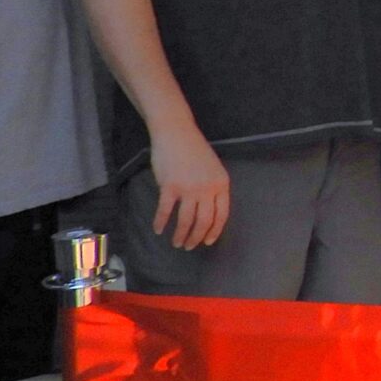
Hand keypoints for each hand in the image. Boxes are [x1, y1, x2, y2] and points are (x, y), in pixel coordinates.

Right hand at [148, 126, 230, 249]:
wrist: (177, 133)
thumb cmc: (195, 150)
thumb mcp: (213, 168)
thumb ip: (213, 188)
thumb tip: (208, 211)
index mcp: (221, 184)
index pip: (221, 215)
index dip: (214, 231)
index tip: (208, 242)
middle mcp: (207, 189)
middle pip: (204, 221)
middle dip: (196, 237)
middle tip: (190, 246)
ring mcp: (189, 188)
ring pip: (186, 220)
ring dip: (181, 235)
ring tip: (176, 243)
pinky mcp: (170, 187)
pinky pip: (165, 211)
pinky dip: (161, 222)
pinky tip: (158, 230)